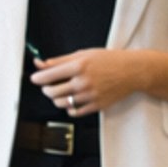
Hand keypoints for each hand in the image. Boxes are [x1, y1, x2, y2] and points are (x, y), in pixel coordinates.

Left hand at [28, 47, 145, 118]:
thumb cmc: (108, 60)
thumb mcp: (83, 54)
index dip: (37, 78)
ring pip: (61, 103)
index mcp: (78, 66)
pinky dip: (69, 108)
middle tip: (49, 85)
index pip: (48, 76)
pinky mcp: (96, 106)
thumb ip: (60, 60)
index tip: (35, 78)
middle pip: (51, 92)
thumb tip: (39, 64)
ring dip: (56, 98)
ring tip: (62, 92)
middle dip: (46, 89)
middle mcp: (83, 82)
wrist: (132, 71)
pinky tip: (73, 100)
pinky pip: (73, 112)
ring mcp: (89, 96)